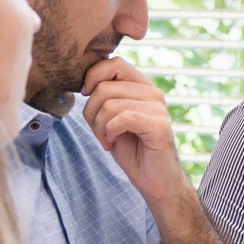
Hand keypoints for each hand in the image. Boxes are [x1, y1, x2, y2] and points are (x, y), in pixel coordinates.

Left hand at [81, 57, 189, 208]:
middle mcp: (153, 93)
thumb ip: (104, 97)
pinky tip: (113, 143)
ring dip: (99, 127)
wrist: (154, 180)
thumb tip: (85, 81)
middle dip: (91, 111)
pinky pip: (121, 118)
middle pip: (105, 86)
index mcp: (142, 86)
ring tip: (107, 139)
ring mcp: (158, 108)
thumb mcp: (111, 118)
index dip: (93, 76)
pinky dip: (109, 132)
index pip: (114, 63)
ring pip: (109, 104)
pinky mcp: (158, 125)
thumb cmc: (132, 149)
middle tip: (98, 130)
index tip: (85, 95)